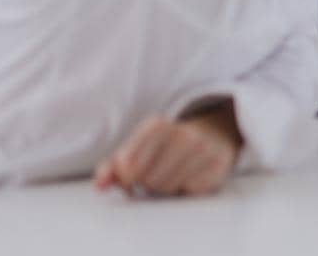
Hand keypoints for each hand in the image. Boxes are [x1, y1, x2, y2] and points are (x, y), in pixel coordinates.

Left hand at [93, 103, 241, 197]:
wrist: (214, 134)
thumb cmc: (166, 147)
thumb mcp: (138, 148)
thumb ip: (113, 167)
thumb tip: (99, 186)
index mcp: (157, 125)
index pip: (127, 163)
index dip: (125, 177)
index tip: (130, 175)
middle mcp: (183, 133)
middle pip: (146, 180)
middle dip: (146, 183)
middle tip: (156, 173)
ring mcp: (204, 148)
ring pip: (166, 188)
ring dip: (165, 188)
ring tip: (173, 174)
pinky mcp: (218, 165)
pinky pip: (188, 191)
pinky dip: (185, 189)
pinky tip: (190, 176)